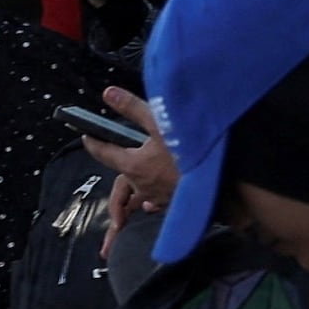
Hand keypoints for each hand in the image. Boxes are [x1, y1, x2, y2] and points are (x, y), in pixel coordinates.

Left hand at [83, 84, 178, 260]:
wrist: (221, 179)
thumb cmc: (188, 150)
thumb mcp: (159, 122)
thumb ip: (132, 108)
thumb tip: (109, 94)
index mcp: (133, 165)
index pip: (105, 154)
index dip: (94, 144)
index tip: (87, 138)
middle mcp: (142, 185)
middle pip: (120, 187)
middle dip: (112, 192)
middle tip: (98, 185)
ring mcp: (158, 197)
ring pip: (138, 197)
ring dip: (130, 201)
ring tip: (122, 214)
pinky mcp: (174, 203)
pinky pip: (155, 203)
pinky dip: (150, 202)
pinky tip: (151, 204)